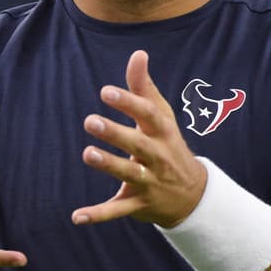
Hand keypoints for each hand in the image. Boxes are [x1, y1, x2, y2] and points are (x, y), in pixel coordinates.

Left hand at [71, 50, 208, 227]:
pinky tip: (77, 216)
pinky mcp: (139, 204)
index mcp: (162, 132)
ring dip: (108, 165)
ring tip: (87, 154)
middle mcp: (158, 156)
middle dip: (116, 134)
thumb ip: (144, 87)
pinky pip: (118, 210)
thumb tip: (138, 54)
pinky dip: (98, 214)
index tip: (106, 91)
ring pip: (128, 174)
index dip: (128, 103)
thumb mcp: (162, 117)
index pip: (148, 114)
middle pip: (138, 144)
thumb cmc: (168, 145)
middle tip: (90, 121)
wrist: (193, 195)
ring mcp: (149, 182)